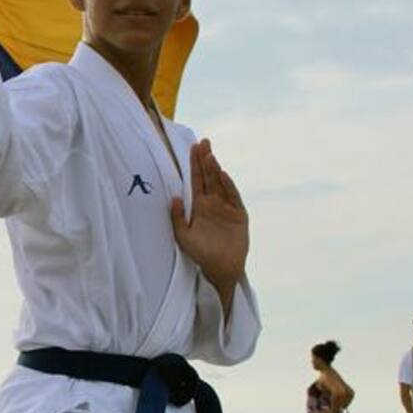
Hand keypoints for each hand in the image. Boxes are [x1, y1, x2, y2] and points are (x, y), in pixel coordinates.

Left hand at [170, 139, 248, 311]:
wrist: (219, 270)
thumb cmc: (199, 254)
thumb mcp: (182, 236)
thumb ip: (176, 218)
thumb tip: (174, 197)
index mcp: (199, 205)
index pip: (196, 180)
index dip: (195, 164)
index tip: (193, 147)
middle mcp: (213, 203)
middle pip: (209, 177)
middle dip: (206, 160)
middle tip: (204, 143)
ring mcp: (227, 208)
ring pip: (221, 184)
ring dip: (215, 170)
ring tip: (209, 156)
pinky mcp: (239, 215)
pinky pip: (233, 198)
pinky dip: (228, 186)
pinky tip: (222, 175)